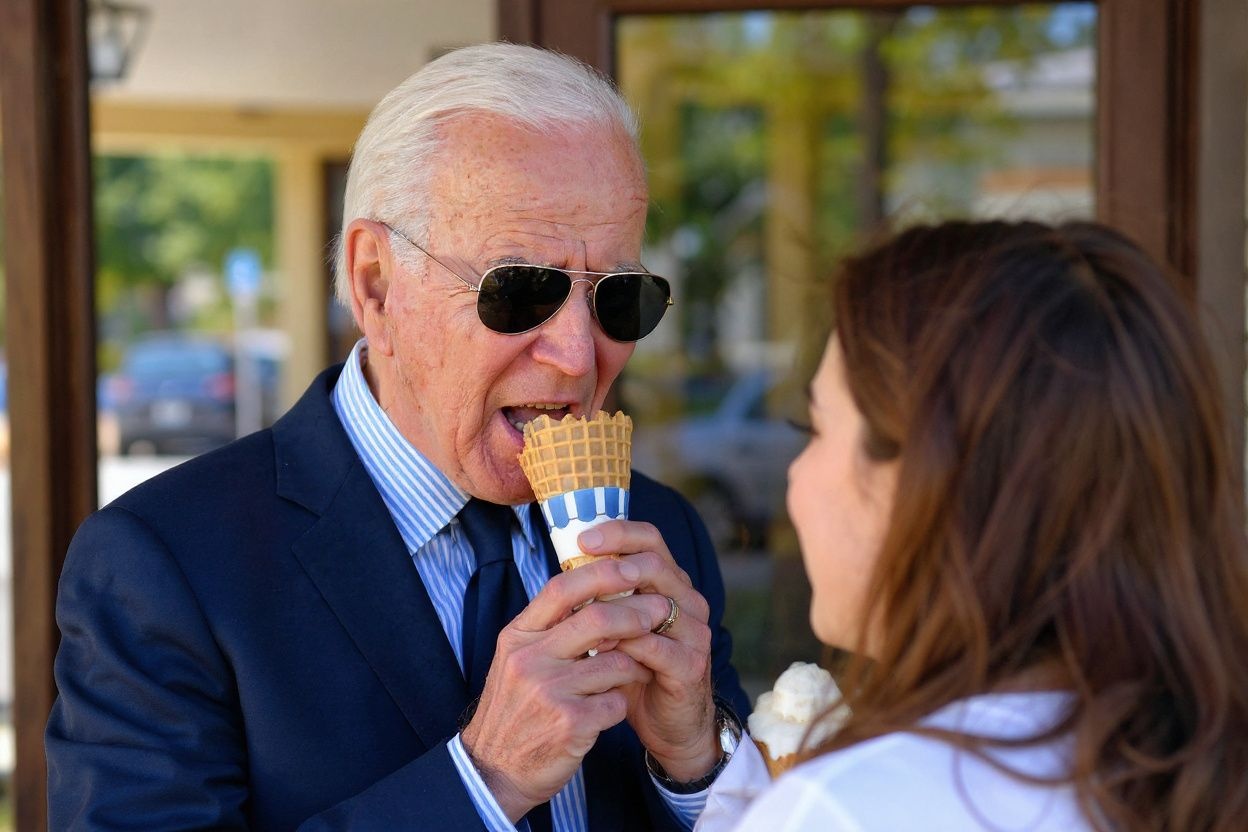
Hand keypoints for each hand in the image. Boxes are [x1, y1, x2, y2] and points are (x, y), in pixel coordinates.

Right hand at [460, 557, 653, 821]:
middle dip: (637, 612)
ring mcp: (549, 692)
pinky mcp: (570, 724)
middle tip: (661, 610)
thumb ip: (548, 628)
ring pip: (615, 662)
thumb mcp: (517, 660)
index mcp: (517, 637)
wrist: (494, 770)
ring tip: (642, 666)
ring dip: (636, 663)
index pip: (561, 588)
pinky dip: (622, 703)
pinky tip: (616, 707)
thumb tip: (592, 588)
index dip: (601, 573)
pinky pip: (616, 702)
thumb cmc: (514, 710)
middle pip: (597, 618)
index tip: (630, 567)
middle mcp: (529, 659)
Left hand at [578, 521, 719, 782]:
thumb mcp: (618, 628)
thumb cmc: (637, 670)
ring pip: (656, 604)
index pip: (650, 540)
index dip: (618, 533)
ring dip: (615, 607)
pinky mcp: (692, 665)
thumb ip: (603, 598)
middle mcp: (688, 601)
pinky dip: (625, 645)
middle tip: (580, 571)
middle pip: (655, 564)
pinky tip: (597, 650)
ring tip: (581, 615)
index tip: (582, 538)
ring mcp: (695, 633)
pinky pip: (657, 647)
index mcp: (671, 583)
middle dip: (614, 564)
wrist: (669, 726)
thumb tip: (565, 566)